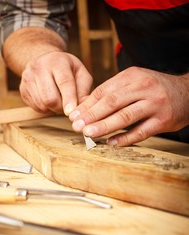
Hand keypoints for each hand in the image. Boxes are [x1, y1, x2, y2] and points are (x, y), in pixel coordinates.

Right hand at [19, 51, 92, 113]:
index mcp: (58, 61)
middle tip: (67, 106)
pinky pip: (36, 107)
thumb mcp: (80, 73)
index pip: (64, 82)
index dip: (68, 99)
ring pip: (42, 105)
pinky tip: (49, 99)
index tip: (71, 112)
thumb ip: (84, 90)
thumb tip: (84, 107)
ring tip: (58, 99)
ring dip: (53, 109)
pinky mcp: (22, 88)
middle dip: (61, 107)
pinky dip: (45, 108)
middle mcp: (40, 67)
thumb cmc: (67, 69)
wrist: (44, 60)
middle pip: (50, 98)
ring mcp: (28, 77)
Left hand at [69, 66, 188, 145]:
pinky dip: (125, 138)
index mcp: (132, 76)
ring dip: (105, 126)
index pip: (104, 91)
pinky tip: (111, 143)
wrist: (187, 92)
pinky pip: (141, 132)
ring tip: (88, 134)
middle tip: (76, 126)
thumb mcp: (134, 82)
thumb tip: (86, 108)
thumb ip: (113, 92)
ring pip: (125, 116)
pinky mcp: (163, 120)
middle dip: (91, 115)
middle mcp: (143, 87)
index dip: (87, 105)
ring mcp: (154, 104)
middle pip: (112, 102)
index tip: (73, 116)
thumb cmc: (153, 89)